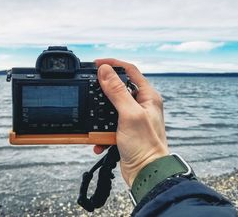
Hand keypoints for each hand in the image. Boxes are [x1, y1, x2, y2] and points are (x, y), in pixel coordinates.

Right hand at [93, 59, 168, 186]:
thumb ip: (117, 91)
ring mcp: (132, 118)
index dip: (113, 64)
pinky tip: (99, 141)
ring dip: (99, 117)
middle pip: (118, 88)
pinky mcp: (124, 130)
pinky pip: (106, 125)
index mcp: (148, 96)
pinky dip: (100, 133)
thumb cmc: (146, 146)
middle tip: (89, 90)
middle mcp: (141, 105)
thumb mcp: (129, 114)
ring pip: (109, 108)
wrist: (146, 173)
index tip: (97, 63)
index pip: (130, 70)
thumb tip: (105, 70)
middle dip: (102, 92)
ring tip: (96, 126)